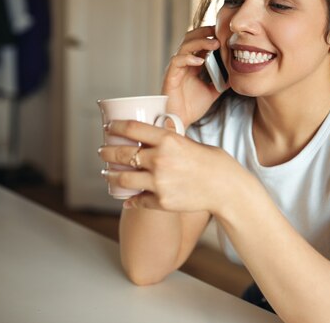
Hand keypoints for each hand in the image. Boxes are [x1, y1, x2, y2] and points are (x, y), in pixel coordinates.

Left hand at [99, 119, 246, 213]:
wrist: (226, 189)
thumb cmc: (213, 163)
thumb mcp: (190, 142)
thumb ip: (169, 140)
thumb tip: (151, 135)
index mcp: (168, 140)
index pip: (131, 129)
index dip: (115, 126)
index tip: (109, 127)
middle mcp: (160, 160)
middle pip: (121, 154)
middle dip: (107, 152)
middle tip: (102, 151)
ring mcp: (159, 182)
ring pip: (122, 179)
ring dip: (109, 176)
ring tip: (106, 174)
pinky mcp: (161, 201)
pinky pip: (137, 200)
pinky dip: (130, 199)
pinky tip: (126, 197)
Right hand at [163, 26, 227, 125]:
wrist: (180, 121)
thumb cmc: (191, 107)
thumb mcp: (212, 91)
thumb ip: (221, 81)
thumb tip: (235, 74)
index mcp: (192, 64)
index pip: (200, 43)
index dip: (210, 35)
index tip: (225, 32)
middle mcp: (183, 63)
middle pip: (191, 38)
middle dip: (205, 32)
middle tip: (220, 31)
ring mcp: (176, 68)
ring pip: (185, 46)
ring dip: (200, 42)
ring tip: (215, 43)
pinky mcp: (170, 76)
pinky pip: (177, 61)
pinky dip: (189, 58)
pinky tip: (200, 61)